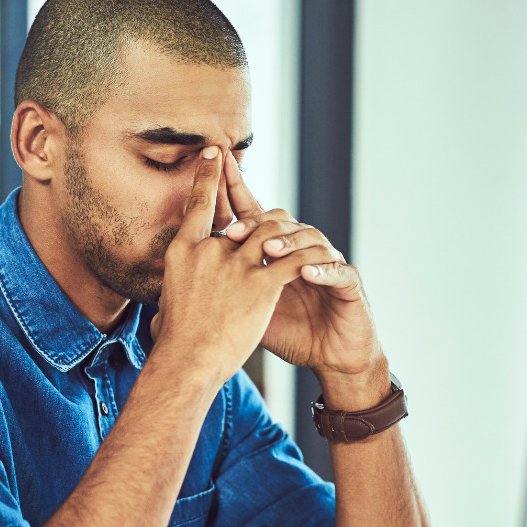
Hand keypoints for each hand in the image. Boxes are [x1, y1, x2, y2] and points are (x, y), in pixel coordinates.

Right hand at [151, 147, 339, 388]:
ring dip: (292, 238)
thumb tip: (162, 310)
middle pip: (243, 218)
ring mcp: (235, 265)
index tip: (217, 155)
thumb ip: (172, 295)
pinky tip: (325, 261)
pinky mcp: (260, 284)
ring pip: (272, 233)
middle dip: (262, 216)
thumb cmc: (173, 343)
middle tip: (277, 218)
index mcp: (183, 251)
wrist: (186, 362)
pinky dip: (311, 260)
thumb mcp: (166, 306)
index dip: (209, 176)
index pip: (199, 204)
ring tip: (309, 242)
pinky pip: (293, 262)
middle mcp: (209, 250)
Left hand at [218, 155, 386, 403]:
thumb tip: (177, 283)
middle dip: (257, 225)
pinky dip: (322, 270)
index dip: (237, 192)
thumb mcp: (248, 312)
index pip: (255, 216)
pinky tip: (304, 273)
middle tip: (233, 235)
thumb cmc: (289, 333)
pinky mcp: (350, 285)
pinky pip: (339, 271)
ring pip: (311, 239)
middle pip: (281, 222)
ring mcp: (328, 264)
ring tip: (268, 252)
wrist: (330, 356)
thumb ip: (223, 292)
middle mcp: (301, 251)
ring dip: (287, 243)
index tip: (217, 169)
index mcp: (277, 253)